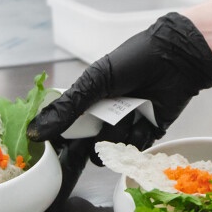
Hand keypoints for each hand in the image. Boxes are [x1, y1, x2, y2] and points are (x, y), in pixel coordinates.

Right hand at [29, 12, 211, 152]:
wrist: (176, 58)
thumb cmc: (132, 61)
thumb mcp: (94, 82)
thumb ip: (67, 108)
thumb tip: (35, 131)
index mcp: (87, 102)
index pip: (67, 131)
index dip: (62, 144)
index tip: (57, 153)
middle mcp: (104, 117)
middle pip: (88, 147)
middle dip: (90, 146)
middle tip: (98, 133)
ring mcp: (126, 126)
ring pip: (112, 148)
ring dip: (118, 135)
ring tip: (130, 114)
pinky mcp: (148, 133)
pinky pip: (137, 147)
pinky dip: (140, 135)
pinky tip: (146, 118)